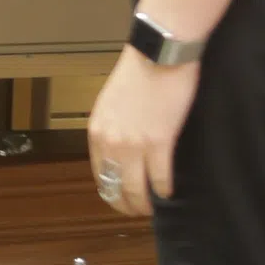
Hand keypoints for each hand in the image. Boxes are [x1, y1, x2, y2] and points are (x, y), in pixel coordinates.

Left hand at [86, 45, 196, 218]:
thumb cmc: (139, 73)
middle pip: (114, 188)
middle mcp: (110, 143)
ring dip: (144, 204)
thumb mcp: (111, 103)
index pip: (99, 175)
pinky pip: (159, 178)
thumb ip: (112, 128)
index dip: (110, 192)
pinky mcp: (159, 143)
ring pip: (135, 189)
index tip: (121, 198)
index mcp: (96, 133)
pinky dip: (164, 190)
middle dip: (126, 205)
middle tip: (137, 211)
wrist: (159, 53)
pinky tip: (168, 192)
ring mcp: (134, 145)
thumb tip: (119, 149)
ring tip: (152, 208)